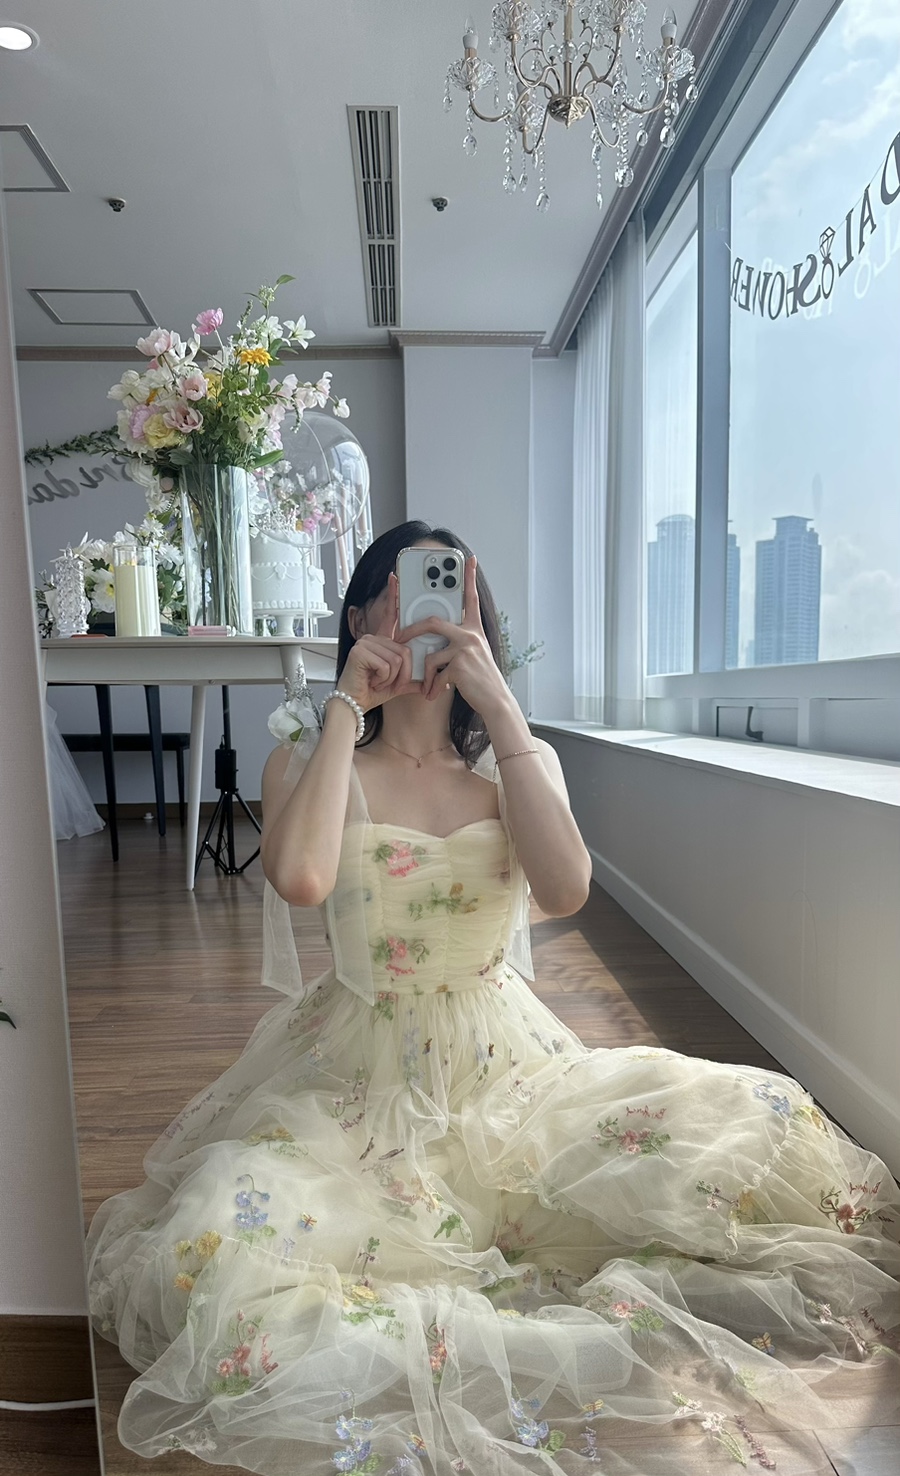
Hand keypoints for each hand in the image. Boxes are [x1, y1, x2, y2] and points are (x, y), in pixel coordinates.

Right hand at [338, 573, 423, 712]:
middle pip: (405, 649)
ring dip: (392, 677)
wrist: (355, 704)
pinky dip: (383, 678)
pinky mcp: (360, 651)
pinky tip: (372, 680)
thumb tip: (433, 683)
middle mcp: (373, 638)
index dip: (393, 595)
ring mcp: (366, 643)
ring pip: (397, 658)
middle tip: (386, 681)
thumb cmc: (372, 691)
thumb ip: (415, 679)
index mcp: (383, 642)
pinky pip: (387, 665)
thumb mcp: (399, 684)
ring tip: (378, 681)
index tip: (395, 575)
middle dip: (401, 673)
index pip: (391, 615)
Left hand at [399, 557, 509, 714]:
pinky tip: (435, 694)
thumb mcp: (473, 655)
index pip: (471, 598)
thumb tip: (433, 640)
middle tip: (399, 637)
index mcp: (474, 629)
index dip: (469, 577)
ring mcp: (466, 648)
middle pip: (433, 622)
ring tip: (427, 686)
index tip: (469, 559)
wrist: (495, 701)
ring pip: (430, 655)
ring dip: (425, 674)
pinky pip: (434, 673)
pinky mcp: (459, 665)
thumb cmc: (481, 680)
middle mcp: (471, 634)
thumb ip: (457, 642)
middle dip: (411, 630)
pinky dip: (432, 687)